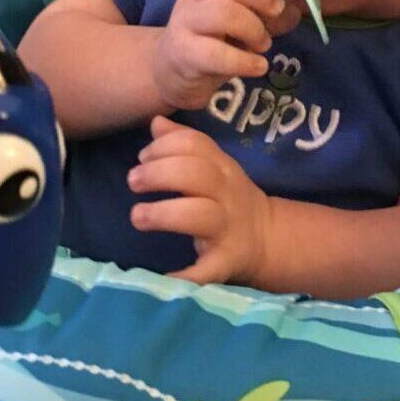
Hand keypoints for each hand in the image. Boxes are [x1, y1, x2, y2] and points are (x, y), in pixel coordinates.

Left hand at [128, 116, 271, 284]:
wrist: (267, 239)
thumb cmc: (227, 199)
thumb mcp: (212, 167)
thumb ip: (184, 144)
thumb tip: (156, 122)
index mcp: (222, 168)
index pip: (196, 145)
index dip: (165, 146)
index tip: (142, 157)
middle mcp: (227, 194)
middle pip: (197, 174)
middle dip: (160, 173)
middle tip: (132, 181)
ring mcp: (228, 228)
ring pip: (200, 215)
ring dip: (165, 214)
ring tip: (137, 216)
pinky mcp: (226, 262)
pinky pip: (207, 270)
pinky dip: (186, 276)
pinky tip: (162, 278)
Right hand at [152, 0, 303, 109]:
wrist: (174, 73)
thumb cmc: (214, 42)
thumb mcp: (245, 24)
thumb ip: (269, 13)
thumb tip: (297, 8)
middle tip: (276, 12)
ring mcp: (185, 24)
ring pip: (221, 13)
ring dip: (253, 29)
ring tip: (264, 44)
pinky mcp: (183, 53)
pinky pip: (215, 54)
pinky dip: (244, 61)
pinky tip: (258, 66)